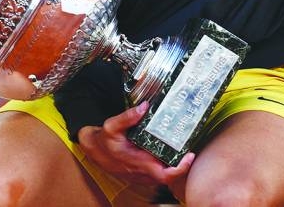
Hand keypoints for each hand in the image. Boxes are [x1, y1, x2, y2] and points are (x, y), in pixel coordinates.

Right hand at [77, 102, 194, 188]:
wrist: (93, 150)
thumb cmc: (103, 139)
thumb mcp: (111, 125)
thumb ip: (127, 116)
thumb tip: (144, 107)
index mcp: (136, 162)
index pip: (163, 174)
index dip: (179, 169)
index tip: (189, 156)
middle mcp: (140, 172)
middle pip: (167, 176)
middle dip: (181, 166)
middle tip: (189, 152)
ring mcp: (140, 175)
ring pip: (162, 176)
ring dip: (173, 167)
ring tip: (182, 151)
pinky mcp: (138, 174)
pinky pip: (156, 174)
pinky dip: (165, 166)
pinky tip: (169, 153)